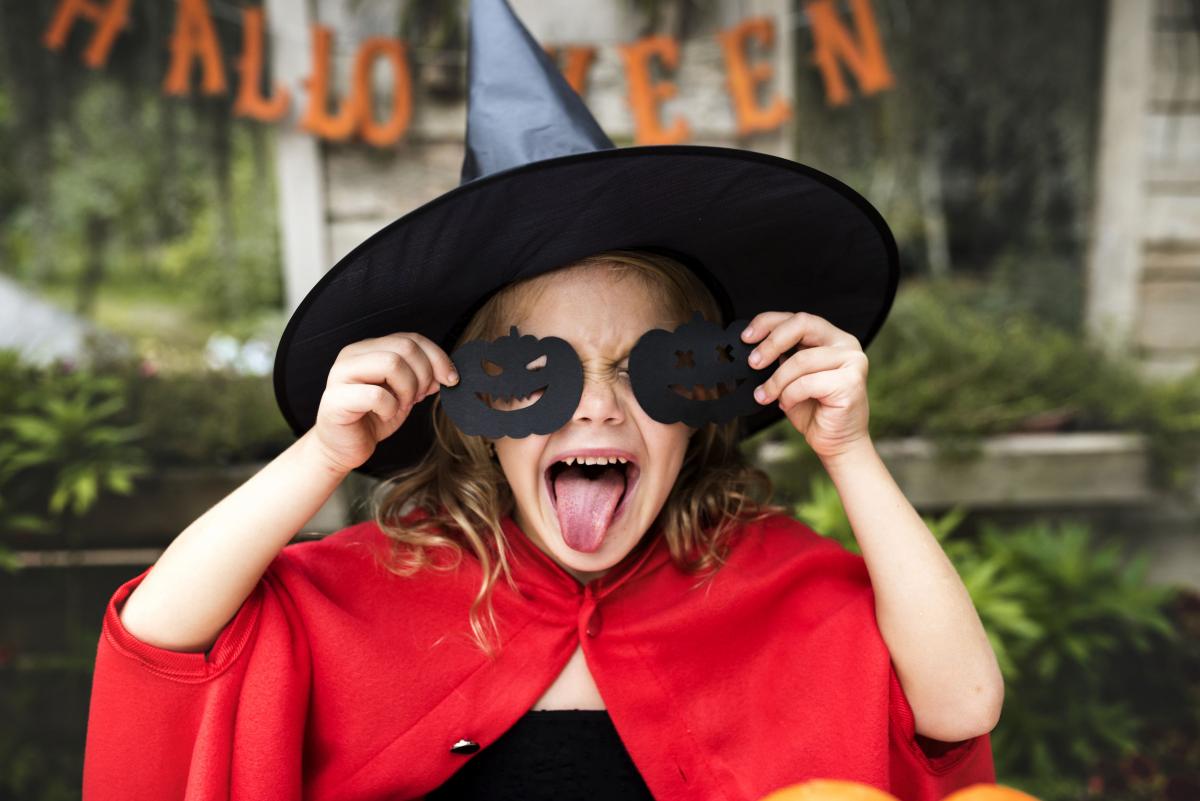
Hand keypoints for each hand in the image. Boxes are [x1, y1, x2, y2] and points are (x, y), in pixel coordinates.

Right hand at [311, 333, 457, 473]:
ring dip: (407, 390)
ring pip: (391, 364)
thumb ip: (421, 378)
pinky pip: (376, 395)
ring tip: (401, 406)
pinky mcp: (336, 398)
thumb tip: (445, 373)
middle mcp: (353, 354)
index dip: (437, 357)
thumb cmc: (372, 418)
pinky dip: (390, 408)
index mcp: (370, 348)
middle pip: (405, 347)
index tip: (451, 379)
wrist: (343, 447)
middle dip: (423, 375)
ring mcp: (341, 374)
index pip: (411, 338)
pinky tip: (384, 415)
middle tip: (418, 398)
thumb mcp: (404, 394)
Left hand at [742, 311, 870, 460]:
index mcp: (830, 338)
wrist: (837, 442)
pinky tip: (787, 404)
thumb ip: (781, 359)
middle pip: (802, 324)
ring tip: (766, 395)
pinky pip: (807, 383)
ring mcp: (853, 360)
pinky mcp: (852, 382)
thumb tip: (753, 348)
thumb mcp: (790, 378)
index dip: (768, 323)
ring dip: (776, 380)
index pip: (797, 318)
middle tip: (753, 363)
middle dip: (771, 343)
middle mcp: (845, 343)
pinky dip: (790, 395)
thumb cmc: (814, 411)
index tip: (746, 338)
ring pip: (801, 360)